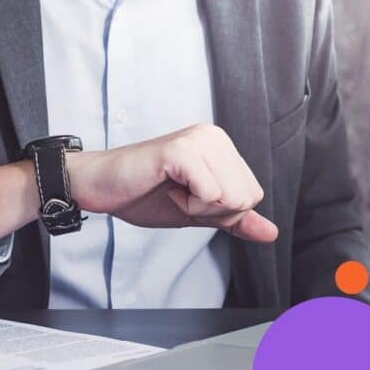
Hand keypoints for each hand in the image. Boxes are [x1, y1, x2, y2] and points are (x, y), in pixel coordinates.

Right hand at [66, 124, 278, 242]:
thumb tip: (270, 233)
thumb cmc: (141, 194)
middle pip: (247, 198)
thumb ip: (234, 220)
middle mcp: (214, 136)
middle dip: (211, 211)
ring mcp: (199, 140)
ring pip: (232, 197)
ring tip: (171, 190)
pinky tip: (165, 188)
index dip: (220, 211)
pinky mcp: (182, 151)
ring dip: (198, 208)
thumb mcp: (196, 212)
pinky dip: (188, 204)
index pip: (253, 195)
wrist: (99, 187)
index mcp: (221, 146)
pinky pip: (211, 195)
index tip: (186, 196)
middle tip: (177, 194)